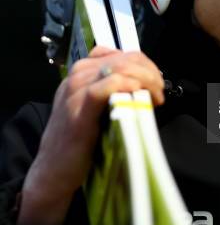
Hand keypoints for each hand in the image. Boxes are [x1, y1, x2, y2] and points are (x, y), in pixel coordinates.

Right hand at [17, 46, 164, 224]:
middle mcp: (78, 75)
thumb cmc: (80, 141)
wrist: (54, 170)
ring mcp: (76, 89)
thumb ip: (114, 91)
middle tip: (160, 91)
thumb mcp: (97, 108)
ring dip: (145, 79)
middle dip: (149, 72)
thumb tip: (146, 85)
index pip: (121, 54)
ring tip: (155, 97)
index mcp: (83, 72)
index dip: (145, 64)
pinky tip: (139, 97)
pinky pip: (109, 85)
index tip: (157, 82)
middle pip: (124, 59)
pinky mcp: (79, 107)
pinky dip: (129, 86)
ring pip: (119, 68)